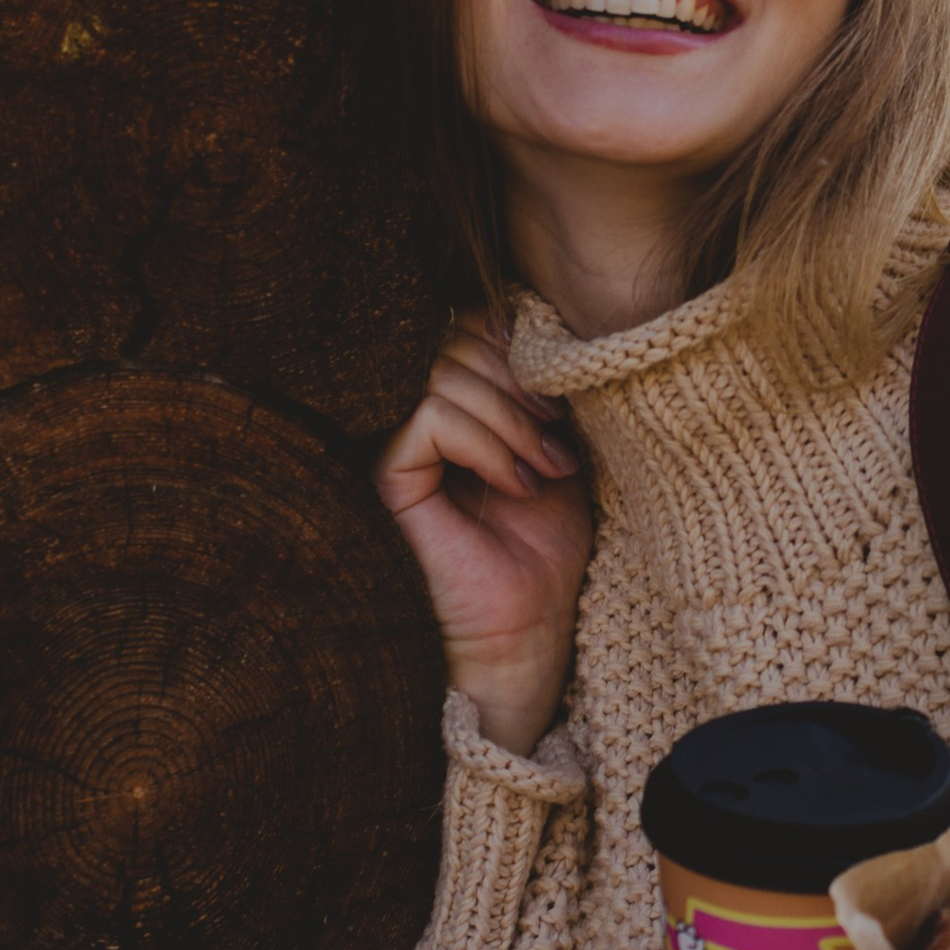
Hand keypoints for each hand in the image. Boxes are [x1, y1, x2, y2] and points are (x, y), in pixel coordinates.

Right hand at [375, 313, 592, 752]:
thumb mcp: (555, 449)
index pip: (466, 323)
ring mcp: (394, 444)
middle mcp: (412, 418)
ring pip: (443, 373)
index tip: (564, 392)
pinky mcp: (385, 476)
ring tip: (547, 467)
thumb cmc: (541, 550)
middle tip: (558, 430)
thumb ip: (540, 388)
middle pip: (451, 337)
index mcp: (452, 403)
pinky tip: (518, 485)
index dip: (515, 339)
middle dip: (519, 377)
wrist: (525, 630)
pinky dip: (487, 442)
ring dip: (513, 417)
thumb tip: (539, 319)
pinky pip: (429, 416)